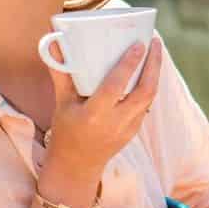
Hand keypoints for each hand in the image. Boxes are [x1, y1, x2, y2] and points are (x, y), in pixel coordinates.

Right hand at [40, 37, 164, 197]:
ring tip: (155, 51)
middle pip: (144, 91)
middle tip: (154, 41)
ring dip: (155, 73)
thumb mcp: (61, 103)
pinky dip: (150, 85)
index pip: (116, 86)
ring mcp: (128, 128)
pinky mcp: (134, 130)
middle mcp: (115, 122)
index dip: (129, 64)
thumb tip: (53, 45)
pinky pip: (146, 104)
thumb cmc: (66, 130)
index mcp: (94, 115)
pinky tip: (149, 69)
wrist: (76, 165)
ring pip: (150, 97)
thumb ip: (61, 74)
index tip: (139, 44)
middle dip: (154, 65)